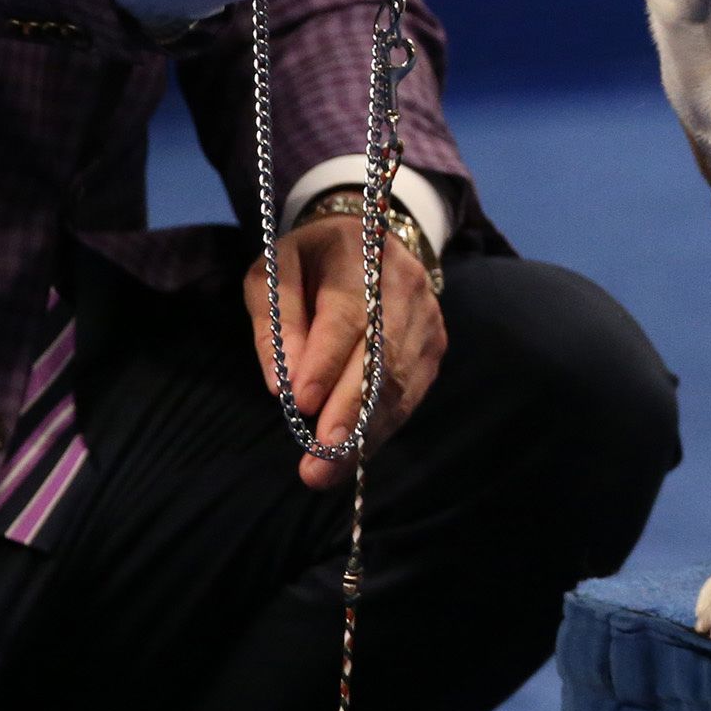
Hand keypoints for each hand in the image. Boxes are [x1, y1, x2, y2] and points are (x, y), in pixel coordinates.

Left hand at [244, 211, 446, 489]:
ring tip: (326, 471)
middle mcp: (404, 285)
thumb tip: (282, 381)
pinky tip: (352, 455)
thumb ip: (275, 320)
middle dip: (348, 411)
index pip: (346, 313)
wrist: (369, 239)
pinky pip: (410, 394)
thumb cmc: (310, 262)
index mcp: (359, 254)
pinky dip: (379, 428)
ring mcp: (428, 317)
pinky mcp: (435, 345)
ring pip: (399, 382)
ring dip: (364, 432)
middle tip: (319, 459)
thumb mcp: (275, 271)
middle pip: (381, 355)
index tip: (300, 403)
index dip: (326, 360)